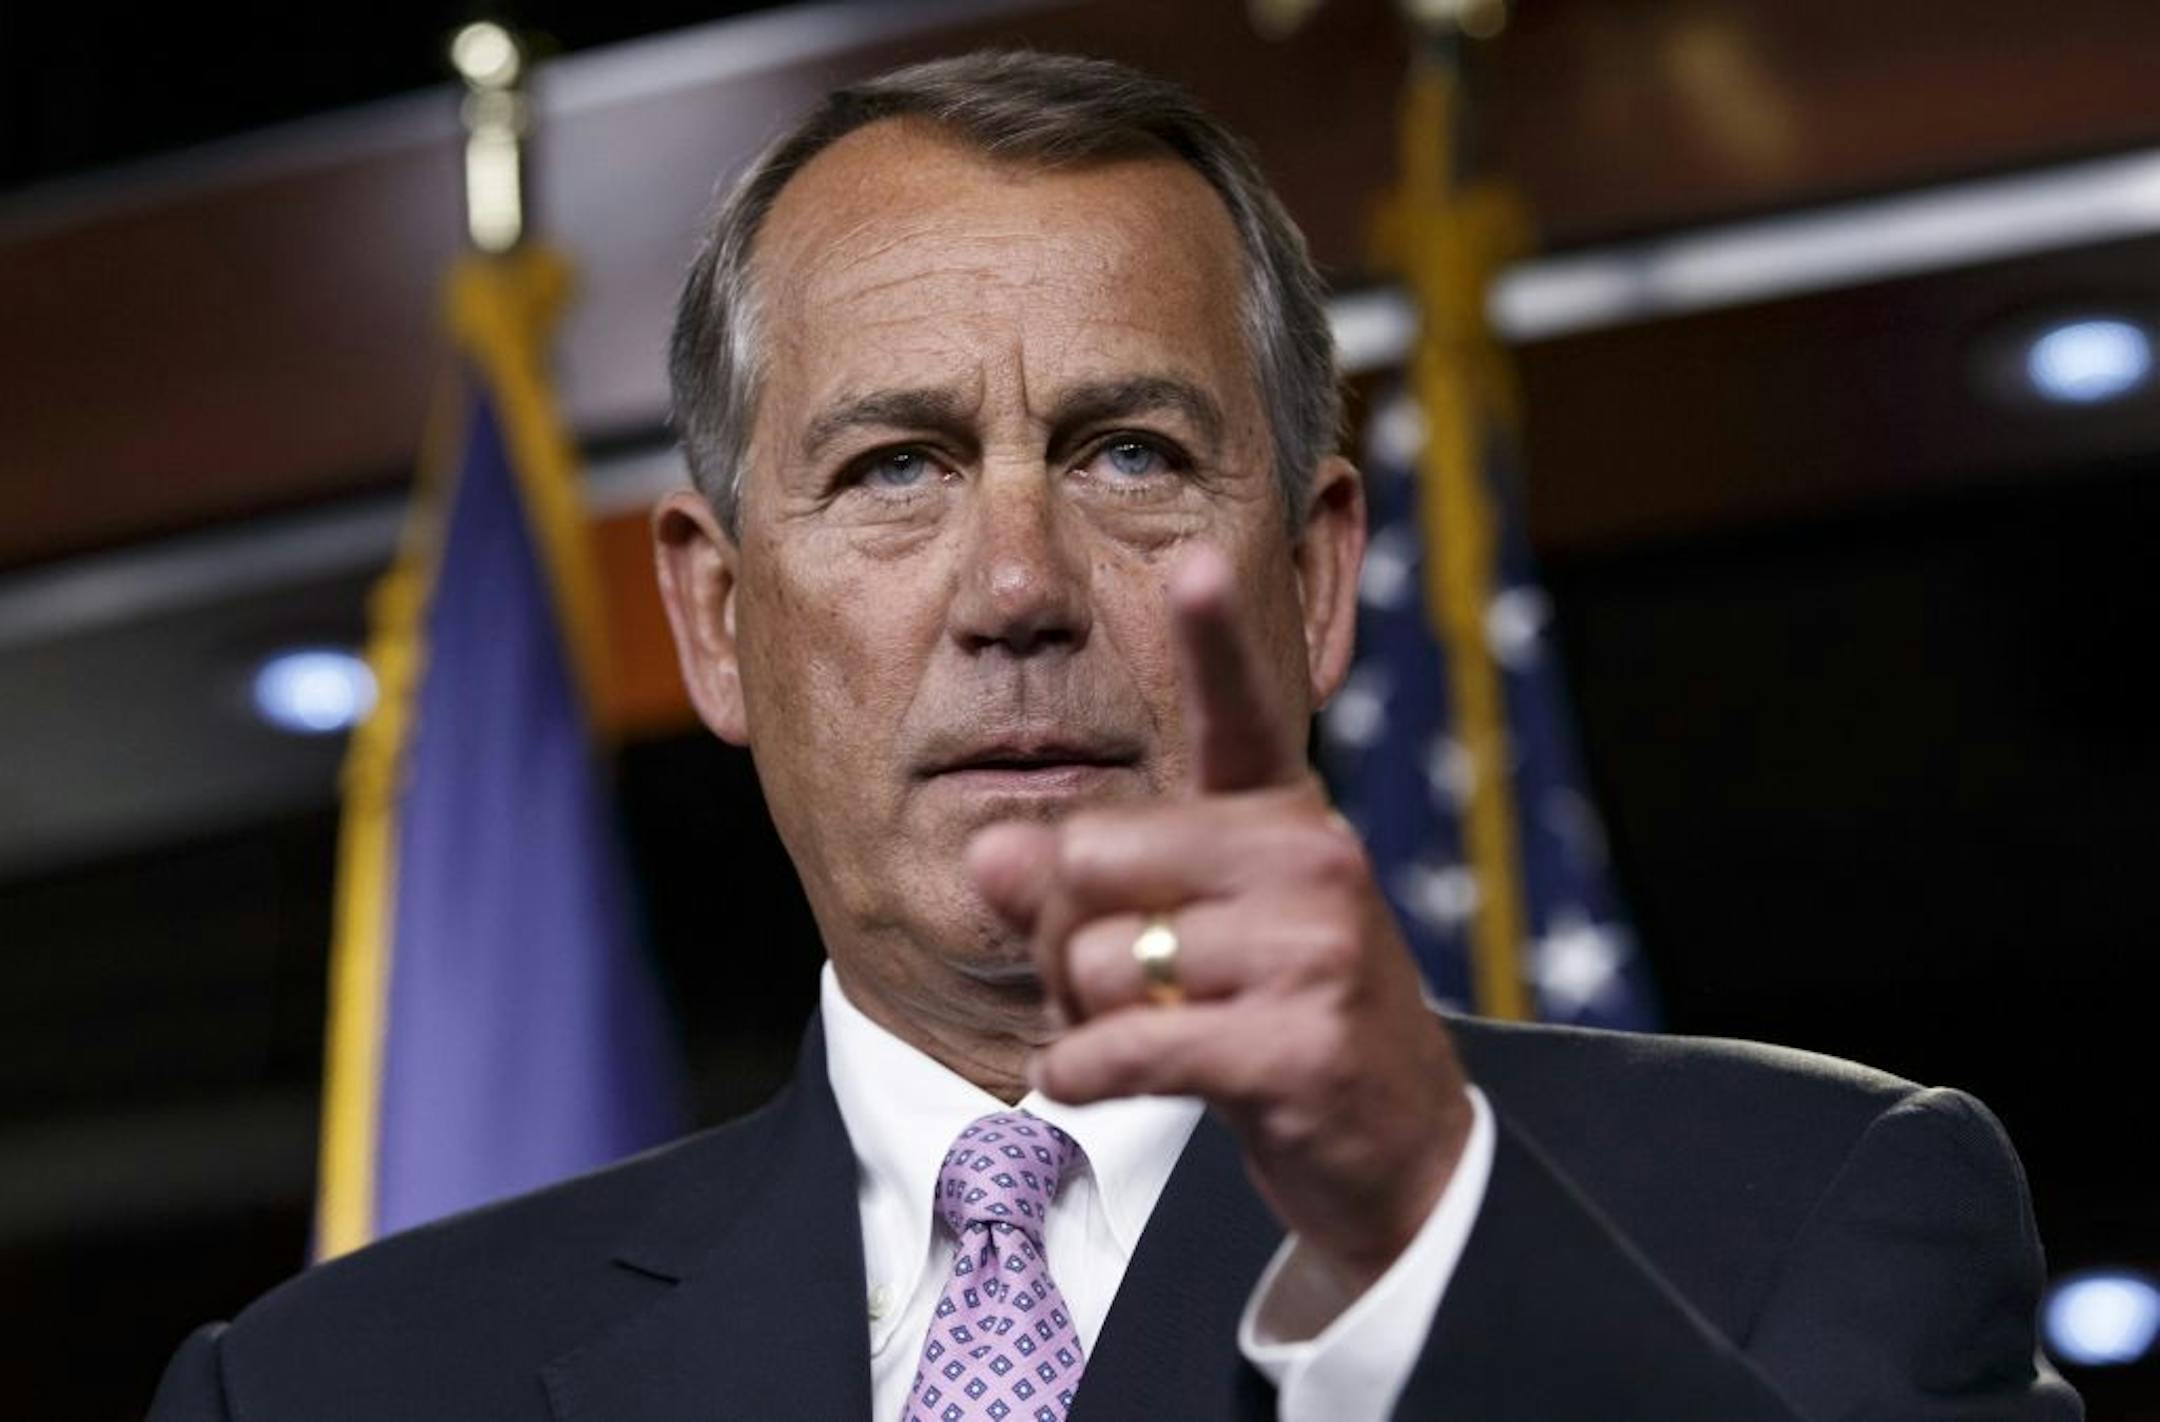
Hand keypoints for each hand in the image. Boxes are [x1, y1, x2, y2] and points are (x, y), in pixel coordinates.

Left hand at [967, 549, 1475, 1294]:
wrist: (1393, 1138)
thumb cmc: (1267, 1012)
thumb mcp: (1176, 932)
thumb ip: (1076, 885)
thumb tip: (991, 852)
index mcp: (1281, 814)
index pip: (1242, 712)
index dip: (1215, 636)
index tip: (1196, 556)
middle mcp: (1309, 859)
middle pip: (1093, 857)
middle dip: (1060, 933)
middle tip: (1106, 980)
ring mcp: (1315, 949)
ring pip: (1101, 961)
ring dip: (1081, 1017)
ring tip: (1140, 1033)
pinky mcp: (1301, 1043)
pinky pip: (1130, 1045)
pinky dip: (1081, 1073)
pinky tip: (1084, 1080)